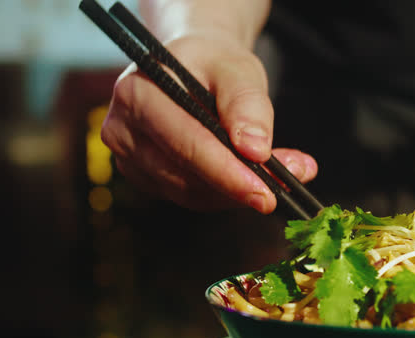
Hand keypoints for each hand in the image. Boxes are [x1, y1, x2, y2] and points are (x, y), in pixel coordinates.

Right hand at [100, 32, 316, 212]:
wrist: (194, 67)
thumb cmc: (212, 63)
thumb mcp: (236, 68)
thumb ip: (247, 104)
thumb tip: (255, 150)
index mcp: (137, 94)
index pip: (187, 145)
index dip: (229, 173)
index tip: (268, 193)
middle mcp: (123, 130)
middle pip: (187, 177)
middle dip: (242, 185)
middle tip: (291, 182)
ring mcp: (131, 159)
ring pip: (192, 195)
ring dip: (239, 192)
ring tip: (283, 175)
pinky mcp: (147, 178)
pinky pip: (192, 197)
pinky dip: (227, 193)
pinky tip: (254, 178)